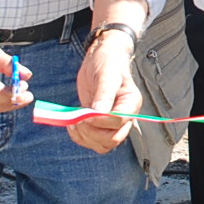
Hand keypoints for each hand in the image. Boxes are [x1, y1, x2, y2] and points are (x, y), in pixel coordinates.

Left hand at [69, 28, 140, 154]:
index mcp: (131, 103)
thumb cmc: (108, 62)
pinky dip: (81, 138)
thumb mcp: (106, 74)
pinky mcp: (100, 125)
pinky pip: (93, 142)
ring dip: (86, 137)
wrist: (102, 58)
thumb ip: (104, 94)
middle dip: (92, 132)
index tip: (85, 112)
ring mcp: (112, 122)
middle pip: (113, 139)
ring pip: (103, 145)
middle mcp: (125, 116)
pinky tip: (73, 125)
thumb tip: (99, 113)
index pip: (119, 122)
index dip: (100, 121)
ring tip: (74, 122)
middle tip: (78, 119)